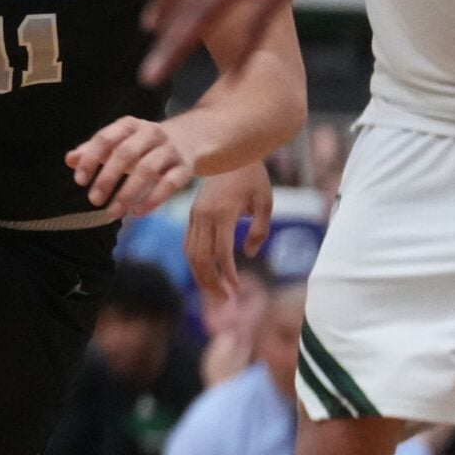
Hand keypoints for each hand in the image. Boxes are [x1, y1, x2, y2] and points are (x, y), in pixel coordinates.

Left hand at [66, 116, 201, 219]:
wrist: (193, 135)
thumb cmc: (144, 143)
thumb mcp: (119, 141)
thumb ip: (94, 151)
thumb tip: (70, 159)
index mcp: (129, 125)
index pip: (105, 139)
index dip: (91, 159)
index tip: (79, 181)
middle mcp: (151, 132)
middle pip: (126, 153)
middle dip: (108, 178)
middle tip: (94, 200)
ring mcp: (170, 149)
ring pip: (148, 169)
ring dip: (128, 192)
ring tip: (113, 212)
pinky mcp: (186, 166)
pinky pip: (171, 183)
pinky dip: (153, 199)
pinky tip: (137, 212)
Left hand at [142, 0, 364, 83]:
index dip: (164, 0)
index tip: (149, 24)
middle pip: (186, 3)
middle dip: (165, 41)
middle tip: (147, 74)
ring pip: (205, 13)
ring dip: (179, 47)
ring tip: (160, 75)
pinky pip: (258, 18)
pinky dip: (245, 47)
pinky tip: (236, 73)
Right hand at [185, 163, 272, 301]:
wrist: (228, 153)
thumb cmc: (253, 177)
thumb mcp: (265, 202)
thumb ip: (260, 230)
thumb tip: (248, 254)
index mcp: (223, 212)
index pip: (222, 252)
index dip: (229, 274)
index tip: (238, 291)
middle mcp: (204, 216)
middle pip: (201, 258)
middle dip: (212, 283)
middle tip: (225, 301)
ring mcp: (195, 215)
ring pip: (191, 254)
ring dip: (201, 277)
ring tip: (215, 293)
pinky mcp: (192, 215)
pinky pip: (189, 244)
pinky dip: (195, 263)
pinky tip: (207, 274)